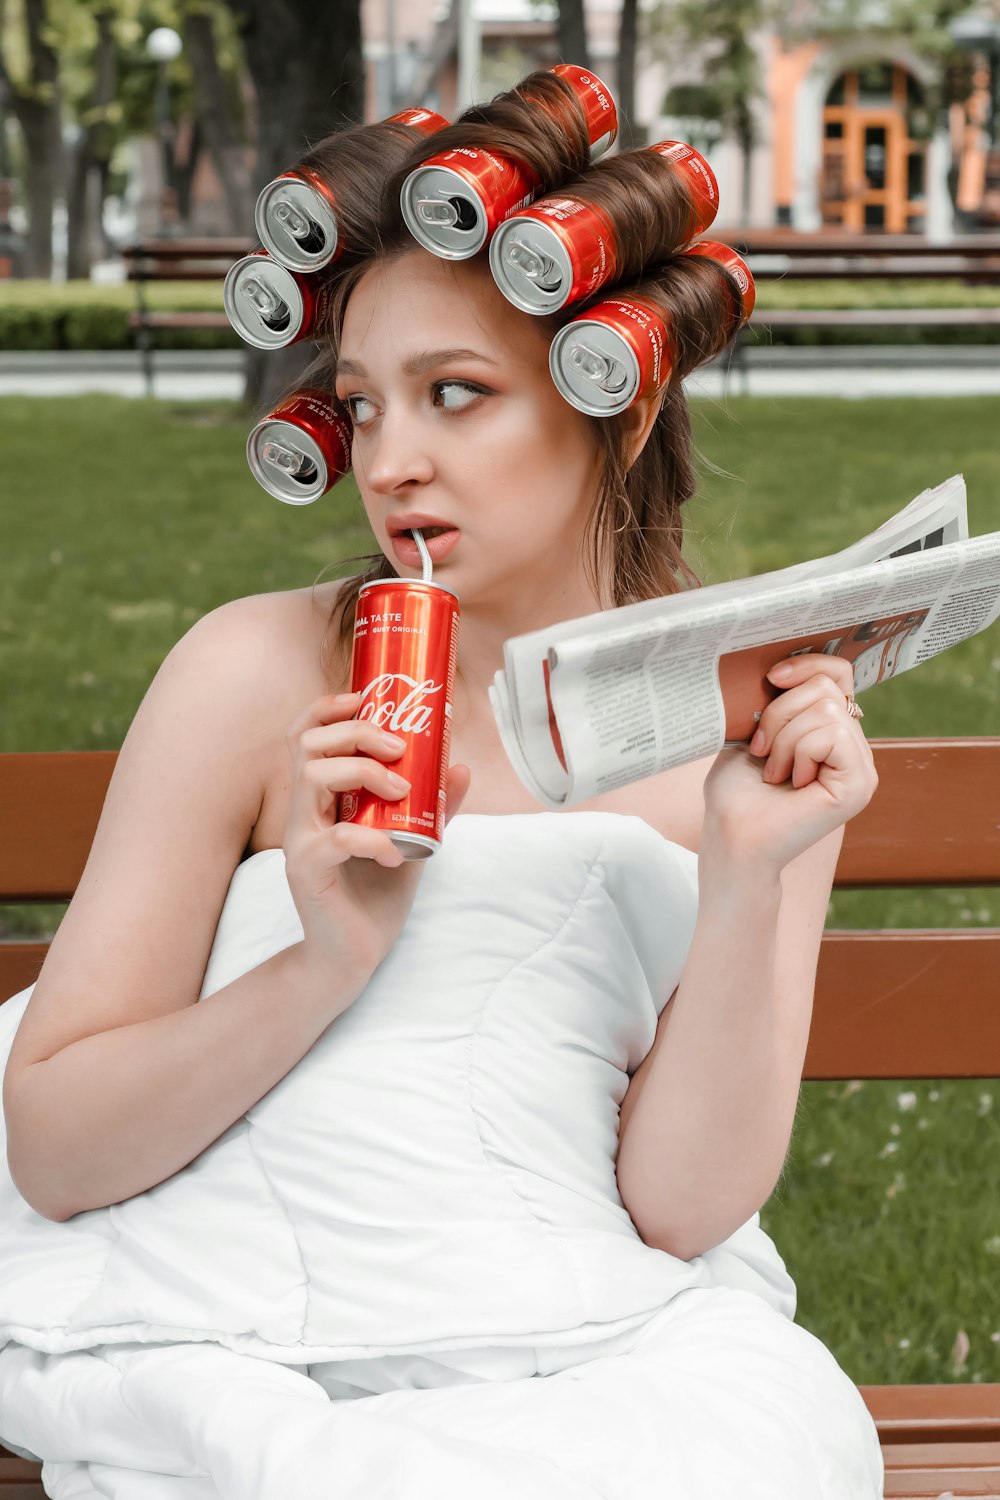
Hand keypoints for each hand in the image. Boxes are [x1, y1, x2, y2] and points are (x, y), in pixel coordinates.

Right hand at [282, 691, 470, 988]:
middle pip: (309, 744)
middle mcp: (304, 812)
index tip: (367, 700)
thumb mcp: (413, 841)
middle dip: (358, 732)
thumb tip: (461, 767)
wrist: (353, 955)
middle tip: (400, 748)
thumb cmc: (376, 894)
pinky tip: (396, 852)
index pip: (306, 734)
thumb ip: (434, 806)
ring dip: (362, 772)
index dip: (330, 707)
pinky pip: (333, 839)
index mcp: (322, 797)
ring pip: (312, 778)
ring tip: (401, 792)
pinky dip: (371, 839)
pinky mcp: (307, 872)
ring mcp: (301, 840)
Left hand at [700, 654, 877, 877]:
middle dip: (780, 712)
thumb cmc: (736, 792)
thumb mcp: (753, 731)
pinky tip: (792, 782)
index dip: (807, 665)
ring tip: (775, 772)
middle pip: (826, 687)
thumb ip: (777, 699)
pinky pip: (832, 734)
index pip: (837, 673)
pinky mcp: (861, 783)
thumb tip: (780, 662)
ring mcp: (862, 766)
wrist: (732, 836)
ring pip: (826, 709)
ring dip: (784, 738)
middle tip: (763, 752)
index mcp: (830, 730)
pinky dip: (800, 752)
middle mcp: (853, 746)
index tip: (770, 678)